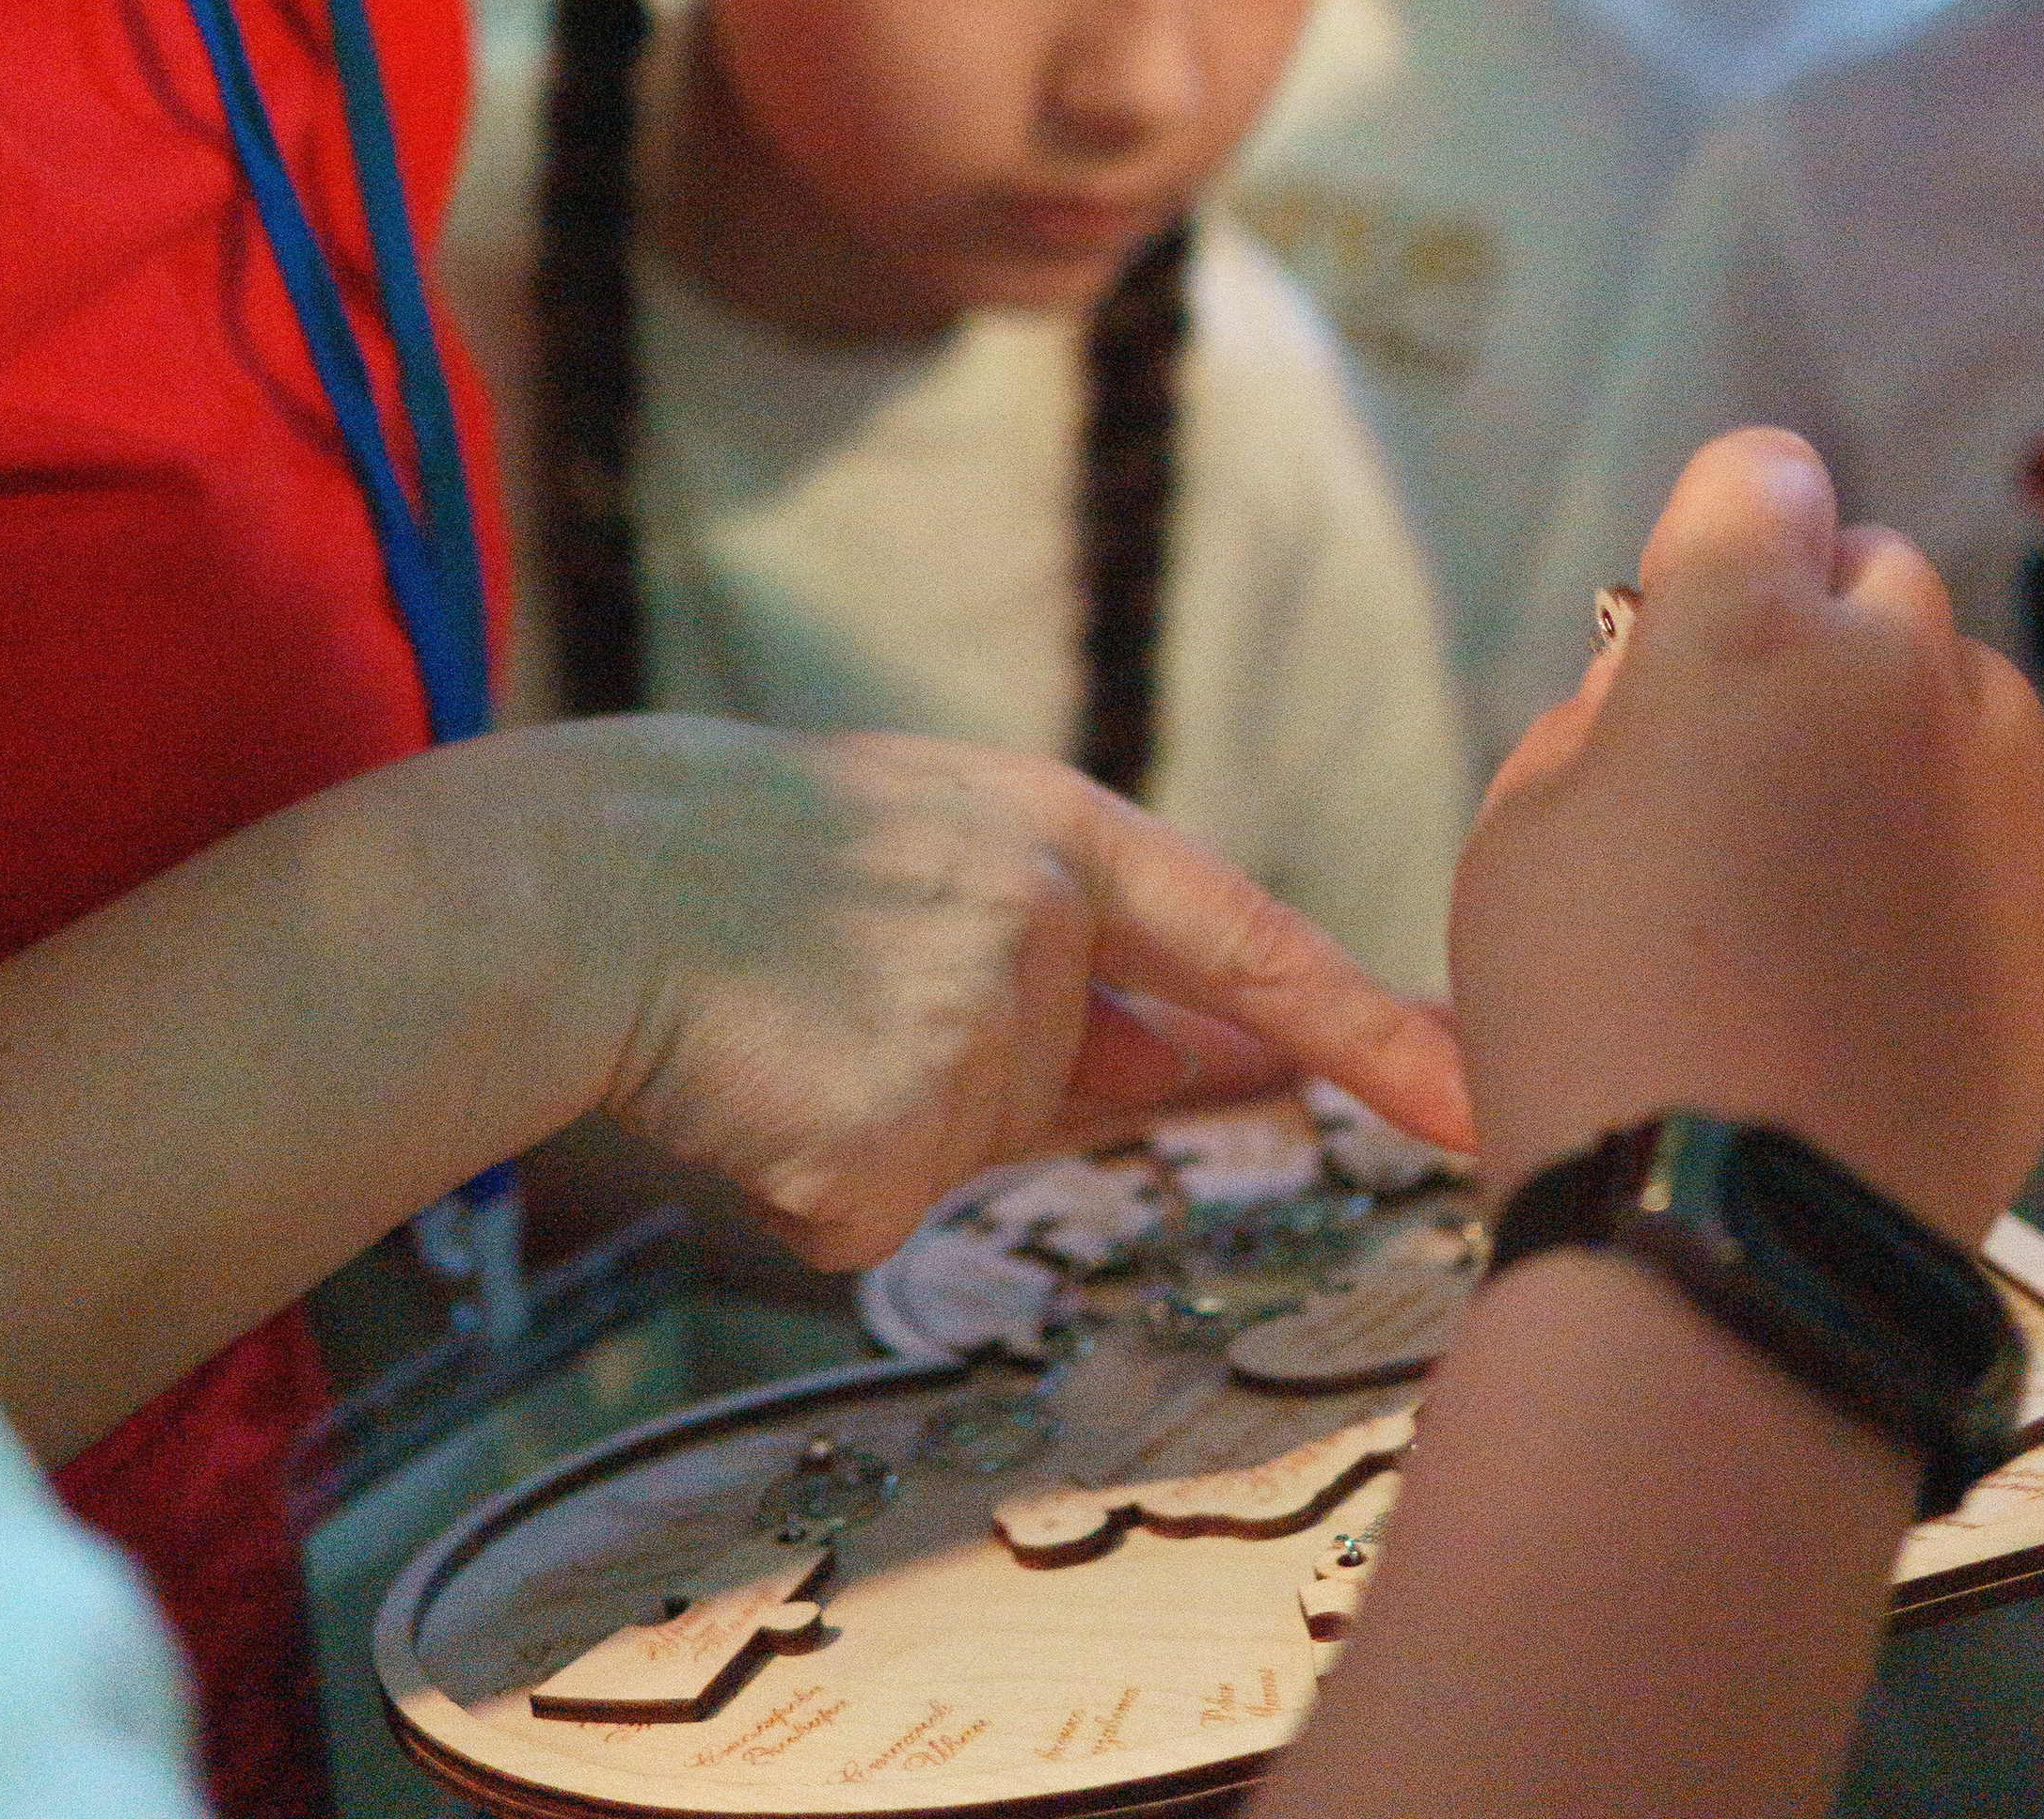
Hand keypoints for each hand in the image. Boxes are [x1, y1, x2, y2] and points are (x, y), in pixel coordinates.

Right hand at [532, 717, 1471, 1268]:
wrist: (571, 885)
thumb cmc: (736, 859)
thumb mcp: (929, 846)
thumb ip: (1075, 949)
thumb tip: (1216, 1053)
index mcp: (1059, 832)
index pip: (1254, 948)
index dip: (1368, 1026)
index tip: (1471, 1089)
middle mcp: (1044, 930)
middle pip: (1057, 1080)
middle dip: (960, 1071)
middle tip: (818, 995)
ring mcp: (976, 1043)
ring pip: (953, 1152)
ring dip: (866, 1116)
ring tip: (766, 1017)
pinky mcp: (897, 1160)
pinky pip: (875, 1212)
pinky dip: (807, 1178)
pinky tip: (747, 1089)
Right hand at [1451, 429, 2043, 1244]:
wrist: (1738, 1235)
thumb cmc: (1593, 1026)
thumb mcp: (1520, 831)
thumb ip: (1606, 714)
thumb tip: (1663, 686)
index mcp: (1744, 627)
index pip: (1759, 474)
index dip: (1720, 529)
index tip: (1695, 596)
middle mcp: (1897, 675)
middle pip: (1874, 574)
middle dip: (1814, 630)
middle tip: (1741, 754)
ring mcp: (2001, 792)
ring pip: (1962, 694)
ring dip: (1898, 735)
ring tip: (1817, 871)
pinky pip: (2012, 824)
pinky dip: (1957, 857)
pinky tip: (1879, 959)